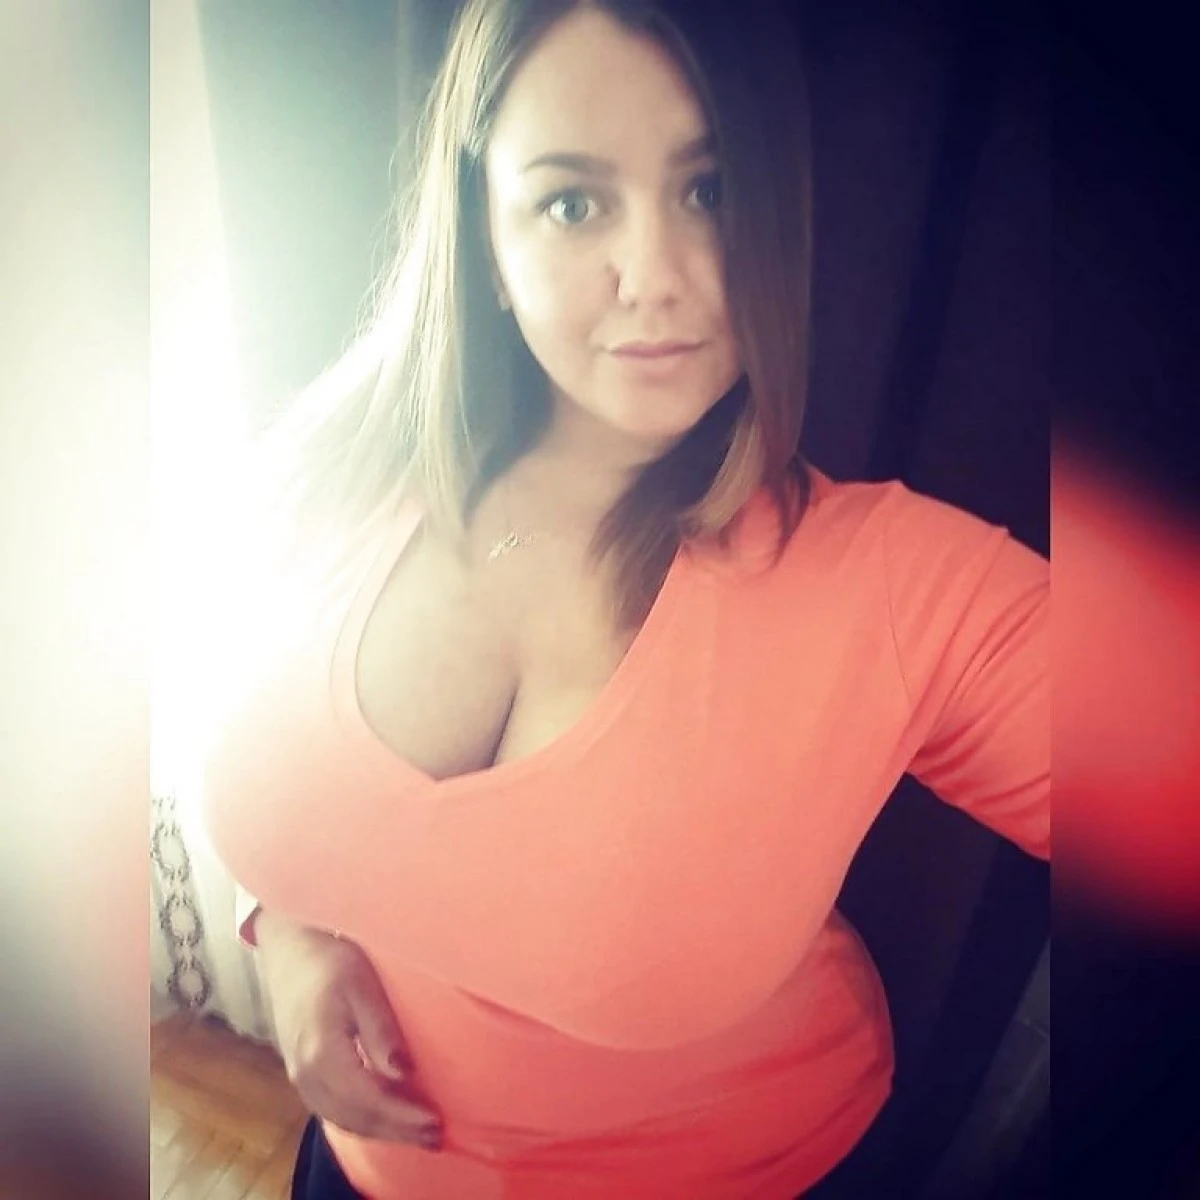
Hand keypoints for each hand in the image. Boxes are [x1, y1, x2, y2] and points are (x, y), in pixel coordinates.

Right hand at [254, 910, 442, 1149]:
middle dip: (398, 1132)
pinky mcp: (302, 1074)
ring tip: (419, 1134)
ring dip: (382, 1131)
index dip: (402, 1116)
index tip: (436, 1122)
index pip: (367, 1099)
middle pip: (356, 1118)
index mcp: (322, 1051)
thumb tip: (403, 1074)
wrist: (290, 952)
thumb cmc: (331, 960)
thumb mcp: (362, 984)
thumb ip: (380, 1030)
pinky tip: (387, 1119)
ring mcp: (300, 1077)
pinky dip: (363, 1121)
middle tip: (437, 1137)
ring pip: (343, 1120)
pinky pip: (333, 1111)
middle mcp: (306, 1073)